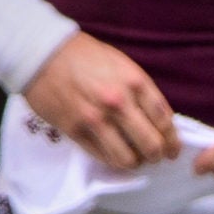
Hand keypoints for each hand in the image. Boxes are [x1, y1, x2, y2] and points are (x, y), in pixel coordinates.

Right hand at [20, 33, 178, 171]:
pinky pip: (102, 156)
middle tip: (153, 156)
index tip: (171, 149)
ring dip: (134, 162)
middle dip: (157, 155)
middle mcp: (118, 102)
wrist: (41, 51)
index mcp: (135, 83)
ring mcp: (95, 118)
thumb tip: (159, 121)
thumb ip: (141, 92)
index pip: (166, 122)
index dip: (172, 141)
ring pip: (128, 158)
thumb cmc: (84, 56)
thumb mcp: (122, 65)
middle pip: (152, 145)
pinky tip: (112, 153)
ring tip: (132, 157)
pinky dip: (112, 159)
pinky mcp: (75, 130)